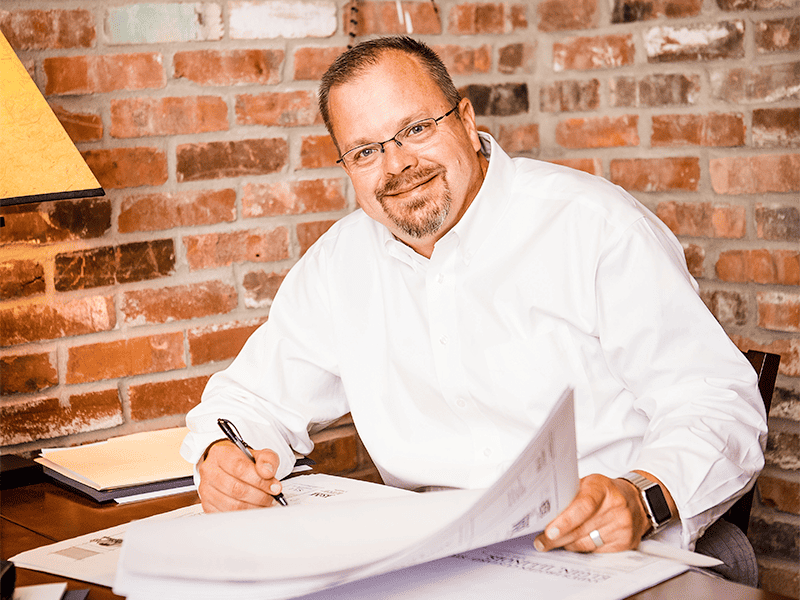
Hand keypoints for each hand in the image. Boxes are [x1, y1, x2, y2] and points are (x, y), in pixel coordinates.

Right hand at [197, 440, 283, 511]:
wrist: (226, 466)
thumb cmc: (241, 460)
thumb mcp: (258, 454)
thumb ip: (267, 459)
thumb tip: (268, 472)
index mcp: (220, 454)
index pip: (240, 468)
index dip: (260, 480)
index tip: (275, 486)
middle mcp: (209, 471)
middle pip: (236, 489)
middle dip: (260, 495)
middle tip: (273, 496)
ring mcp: (206, 490)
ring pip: (232, 505)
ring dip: (254, 507)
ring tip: (266, 503)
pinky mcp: (207, 505)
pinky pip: (227, 515)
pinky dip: (244, 515)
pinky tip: (254, 508)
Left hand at [533, 473, 651, 552]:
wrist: (636, 500)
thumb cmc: (605, 491)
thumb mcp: (588, 484)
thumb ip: (569, 495)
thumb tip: (544, 511)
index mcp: (602, 488)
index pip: (583, 506)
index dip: (565, 521)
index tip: (550, 532)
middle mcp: (615, 507)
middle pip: (580, 529)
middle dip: (556, 538)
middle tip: (541, 541)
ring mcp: (622, 526)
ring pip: (585, 543)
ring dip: (566, 544)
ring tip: (552, 542)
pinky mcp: (626, 542)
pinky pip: (595, 551)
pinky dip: (581, 548)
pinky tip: (573, 543)